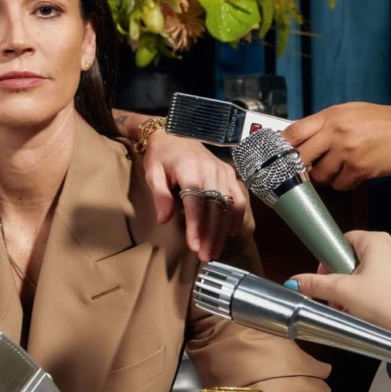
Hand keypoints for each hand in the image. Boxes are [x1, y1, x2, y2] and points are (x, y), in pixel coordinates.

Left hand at [142, 130, 246, 260]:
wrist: (174, 134)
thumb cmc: (161, 156)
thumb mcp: (152, 172)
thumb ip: (160, 195)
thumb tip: (165, 219)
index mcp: (189, 168)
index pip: (195, 201)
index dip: (196, 225)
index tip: (194, 246)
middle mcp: (210, 170)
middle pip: (214, 207)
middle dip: (210, 235)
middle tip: (205, 256)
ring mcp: (222, 172)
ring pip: (228, 206)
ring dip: (223, 231)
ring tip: (214, 251)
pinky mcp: (229, 173)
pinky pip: (237, 198)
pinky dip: (236, 217)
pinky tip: (230, 234)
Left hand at [283, 100, 390, 188]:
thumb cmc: (388, 122)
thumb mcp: (352, 112)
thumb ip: (327, 124)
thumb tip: (303, 139)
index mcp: (331, 115)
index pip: (293, 132)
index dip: (281, 147)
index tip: (278, 156)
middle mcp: (335, 132)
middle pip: (299, 157)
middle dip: (300, 168)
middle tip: (307, 171)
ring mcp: (347, 150)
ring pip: (320, 175)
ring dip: (327, 177)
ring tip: (342, 169)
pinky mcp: (361, 168)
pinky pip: (340, 185)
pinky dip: (345, 184)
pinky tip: (357, 174)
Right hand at [288, 231, 390, 341]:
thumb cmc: (388, 305)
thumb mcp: (343, 293)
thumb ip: (315, 285)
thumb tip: (295, 281)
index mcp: (378, 241)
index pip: (343, 239)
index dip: (329, 258)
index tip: (324, 277)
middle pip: (353, 258)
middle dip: (340, 279)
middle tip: (335, 297)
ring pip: (366, 273)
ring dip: (353, 290)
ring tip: (349, 308)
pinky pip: (380, 284)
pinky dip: (369, 296)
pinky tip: (365, 313)